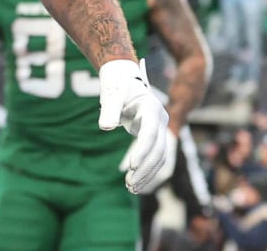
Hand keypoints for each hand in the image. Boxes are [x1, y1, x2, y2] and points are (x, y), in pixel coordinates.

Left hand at [98, 59, 172, 194]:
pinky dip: (147, 170)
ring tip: (131, 188)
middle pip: (158, 149)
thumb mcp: (111, 95)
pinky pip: (156, 156)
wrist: (124, 78)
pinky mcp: (155, 135)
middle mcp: (160, 119)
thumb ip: (109, 110)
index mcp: (151, 108)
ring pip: (160, 156)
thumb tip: (105, 127)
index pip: (150, 134)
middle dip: (145, 168)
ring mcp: (160, 128)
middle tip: (129, 185)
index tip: (131, 166)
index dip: (142, 151)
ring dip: (147, 173)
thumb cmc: (116, 85)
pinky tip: (136, 182)